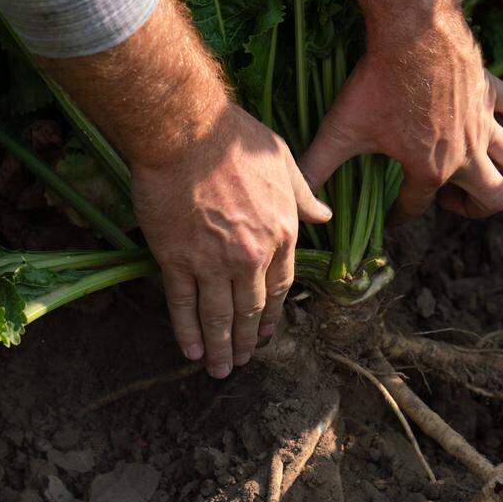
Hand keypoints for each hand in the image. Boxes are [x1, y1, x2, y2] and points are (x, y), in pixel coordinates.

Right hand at [131, 105, 330, 377]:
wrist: (187, 132)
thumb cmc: (236, 139)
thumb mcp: (285, 162)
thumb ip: (303, 195)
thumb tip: (325, 214)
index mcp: (281, 233)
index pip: (280, 285)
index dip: (272, 313)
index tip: (266, 330)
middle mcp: (251, 256)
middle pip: (250, 308)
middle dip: (246, 340)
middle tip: (241, 361)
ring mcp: (213, 262)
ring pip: (218, 315)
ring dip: (219, 347)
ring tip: (218, 369)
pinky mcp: (177, 259)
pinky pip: (183, 304)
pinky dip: (187, 331)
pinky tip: (190, 349)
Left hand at [299, 14, 502, 219]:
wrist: (412, 31)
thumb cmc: (376, 82)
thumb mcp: (341, 129)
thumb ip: (317, 167)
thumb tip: (301, 201)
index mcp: (429, 170)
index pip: (416, 208)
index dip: (399, 218)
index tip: (390, 218)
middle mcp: (466, 153)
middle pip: (494, 198)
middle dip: (474, 208)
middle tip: (448, 199)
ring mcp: (484, 122)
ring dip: (500, 169)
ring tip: (475, 166)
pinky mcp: (493, 91)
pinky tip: (495, 116)